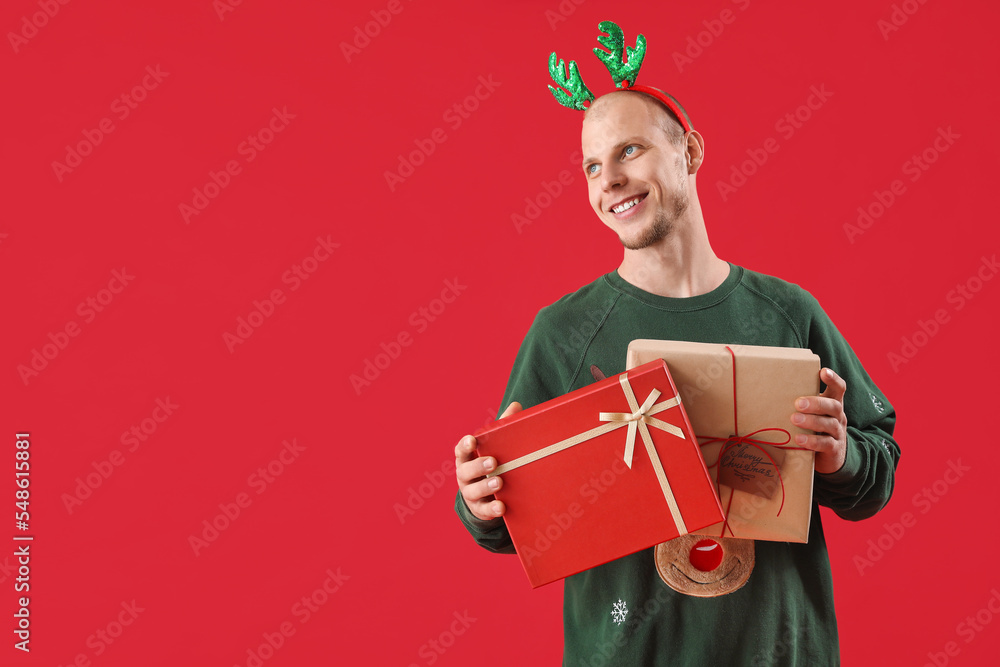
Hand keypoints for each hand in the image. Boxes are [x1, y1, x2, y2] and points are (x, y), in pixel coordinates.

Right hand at [455, 401, 521, 520]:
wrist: (484, 495)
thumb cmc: (490, 463)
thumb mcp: (495, 446)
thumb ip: (502, 426)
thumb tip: (516, 405)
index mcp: (467, 457)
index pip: (461, 450)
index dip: (465, 445)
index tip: (472, 440)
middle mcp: (464, 475)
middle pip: (466, 470)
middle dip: (478, 466)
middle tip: (493, 462)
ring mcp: (470, 493)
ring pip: (473, 491)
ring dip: (486, 487)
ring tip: (500, 482)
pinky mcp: (479, 509)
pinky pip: (484, 510)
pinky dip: (492, 509)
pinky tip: (502, 506)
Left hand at [790, 368, 847, 474]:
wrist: (830, 456)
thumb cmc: (815, 428)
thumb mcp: (812, 413)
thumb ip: (801, 402)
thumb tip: (771, 388)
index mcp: (833, 404)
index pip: (839, 388)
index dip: (833, 380)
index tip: (823, 371)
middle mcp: (838, 416)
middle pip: (833, 405)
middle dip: (816, 403)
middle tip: (798, 403)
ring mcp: (838, 433)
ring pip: (829, 424)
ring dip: (811, 421)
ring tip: (794, 419)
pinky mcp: (834, 449)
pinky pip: (825, 444)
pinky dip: (812, 441)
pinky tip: (798, 438)